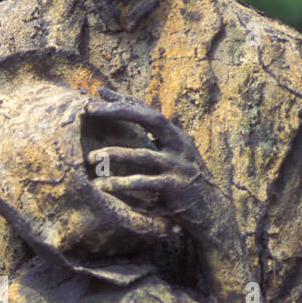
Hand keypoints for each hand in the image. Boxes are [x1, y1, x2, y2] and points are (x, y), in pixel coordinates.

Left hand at [83, 91, 235, 240]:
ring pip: (142, 155)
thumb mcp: (174, 155)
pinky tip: (103, 185)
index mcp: (176, 135)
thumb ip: (156, 140)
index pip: (148, 110)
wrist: (211, 211)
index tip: (99, 91)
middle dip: (120, 111)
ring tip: (91, 156)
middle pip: (151, 119)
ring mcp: (178, 165)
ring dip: (114, 154)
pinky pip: (144, 183)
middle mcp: (180, 145)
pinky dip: (122, 184)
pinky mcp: (175, 187)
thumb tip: (134, 123)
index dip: (125, 99)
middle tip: (91, 110)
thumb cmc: (184, 181)